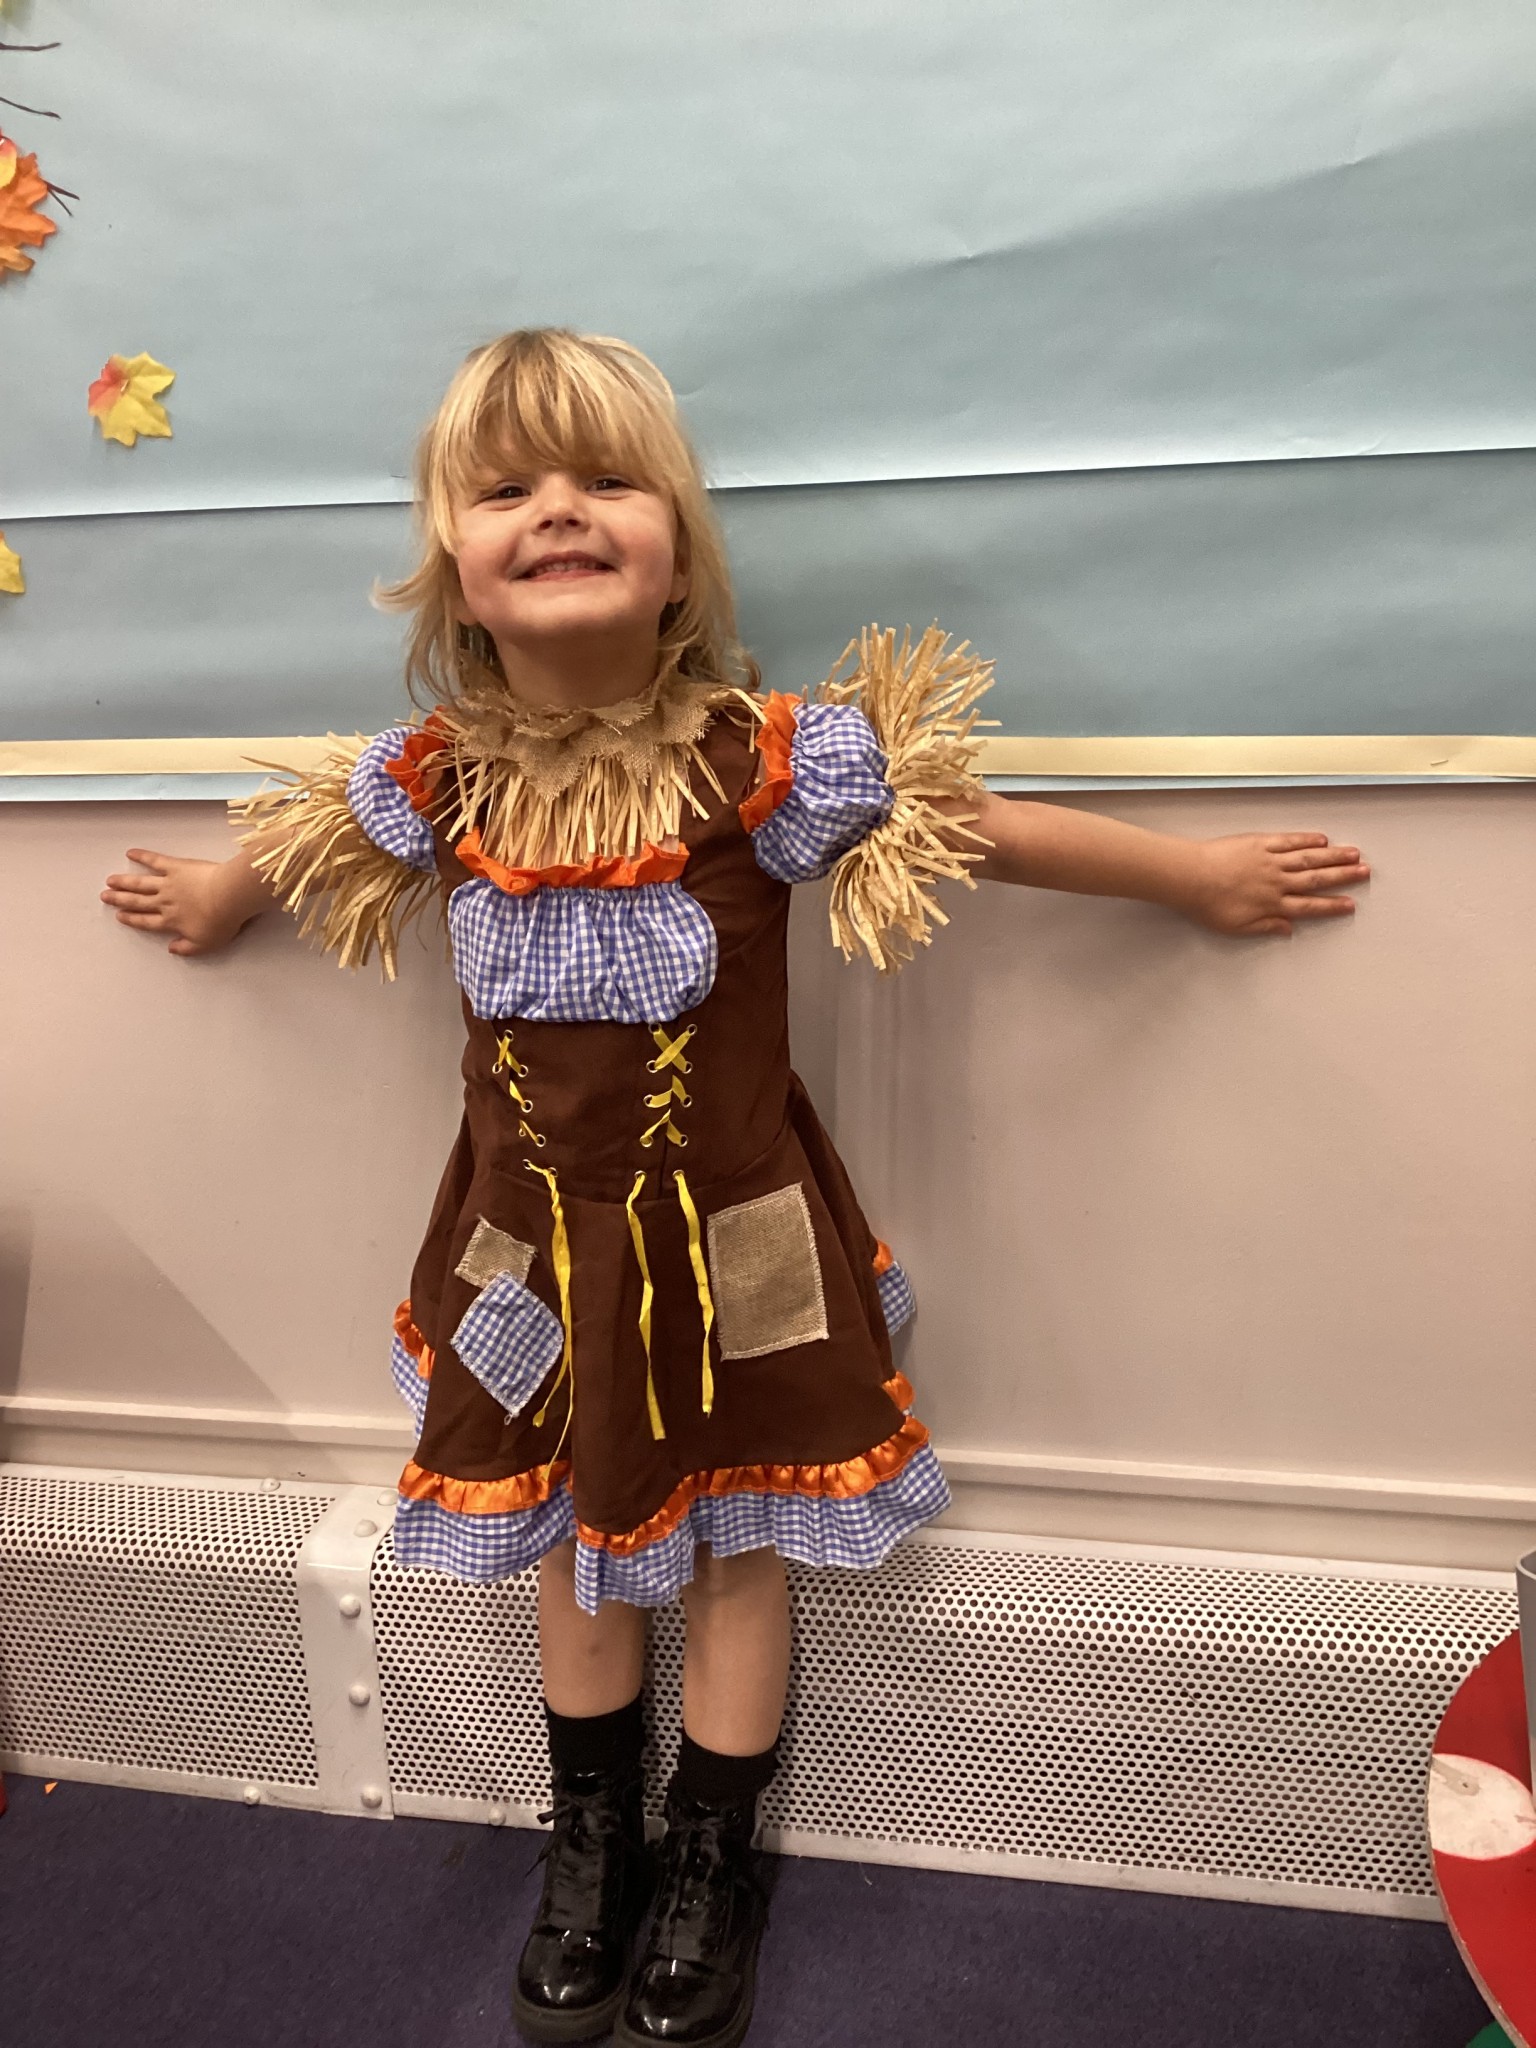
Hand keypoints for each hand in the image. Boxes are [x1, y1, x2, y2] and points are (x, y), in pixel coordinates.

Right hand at [101, 848, 270, 956]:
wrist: (229, 897)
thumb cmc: (220, 921)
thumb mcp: (205, 944)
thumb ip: (186, 949)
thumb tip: (171, 949)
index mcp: (171, 922)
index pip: (146, 922)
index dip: (132, 919)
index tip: (120, 916)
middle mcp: (164, 902)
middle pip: (138, 901)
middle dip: (120, 899)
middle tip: (105, 896)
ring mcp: (168, 883)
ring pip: (141, 883)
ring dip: (124, 881)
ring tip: (110, 880)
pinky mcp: (176, 867)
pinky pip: (155, 860)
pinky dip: (142, 856)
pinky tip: (131, 853)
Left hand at [1181, 833, 1369, 936]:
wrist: (1189, 877)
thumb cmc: (1207, 905)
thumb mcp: (1237, 927)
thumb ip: (1265, 927)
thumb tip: (1289, 929)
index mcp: (1272, 904)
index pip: (1309, 906)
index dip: (1331, 906)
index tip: (1350, 904)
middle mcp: (1276, 881)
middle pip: (1316, 879)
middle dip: (1343, 876)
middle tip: (1364, 872)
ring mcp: (1270, 860)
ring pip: (1308, 858)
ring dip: (1332, 856)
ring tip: (1353, 854)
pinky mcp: (1259, 842)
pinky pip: (1289, 840)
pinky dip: (1306, 839)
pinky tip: (1321, 839)